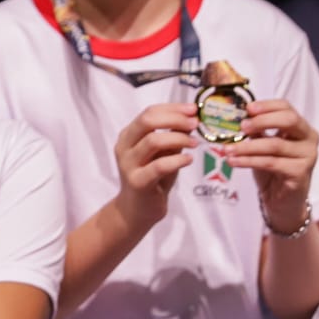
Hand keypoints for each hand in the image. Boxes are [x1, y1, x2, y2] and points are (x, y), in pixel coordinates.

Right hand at [110, 103, 197, 229]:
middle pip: (147, 121)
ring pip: (153, 141)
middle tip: (195, 124)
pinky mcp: (137, 182)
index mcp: (128, 136)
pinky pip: (159, 166)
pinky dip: (177, 160)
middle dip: (175, 119)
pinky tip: (188, 160)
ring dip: (179, 139)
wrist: (137, 209)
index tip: (193, 109)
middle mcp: (124, 147)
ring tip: (195, 144)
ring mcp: (128, 164)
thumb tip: (191, 119)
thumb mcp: (162, 153)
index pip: (149, 113)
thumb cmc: (152, 178)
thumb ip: (172, 136)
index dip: (172, 108)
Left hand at [227, 98, 317, 232]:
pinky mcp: (300, 172)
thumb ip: (256, 132)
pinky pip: (270, 163)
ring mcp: (308, 156)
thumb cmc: (272, 170)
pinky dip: (248, 161)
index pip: (287, 108)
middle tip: (240, 126)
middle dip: (261, 121)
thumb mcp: (262, 147)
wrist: (282, 201)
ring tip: (226, 149)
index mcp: (301, 128)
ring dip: (247, 146)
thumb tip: (236, 118)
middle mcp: (309, 139)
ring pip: (274, 145)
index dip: (267, 106)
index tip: (247, 108)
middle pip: (288, 120)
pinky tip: (233, 161)